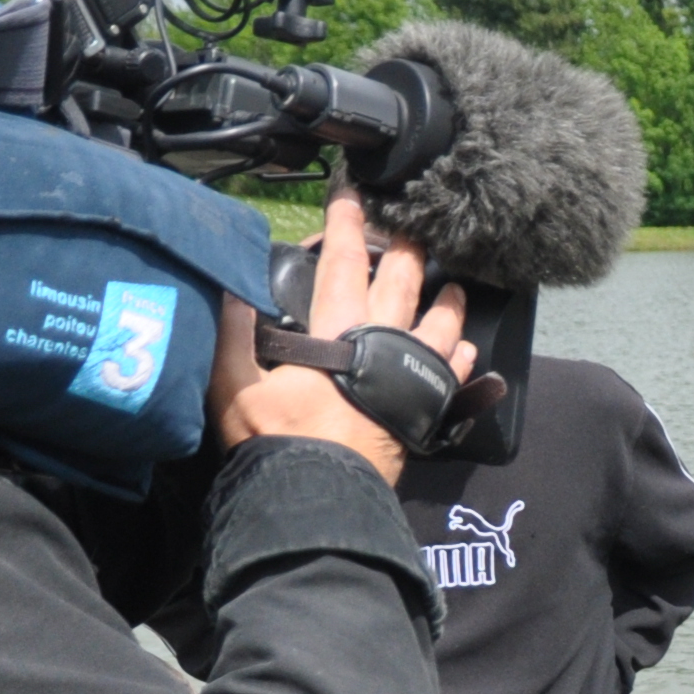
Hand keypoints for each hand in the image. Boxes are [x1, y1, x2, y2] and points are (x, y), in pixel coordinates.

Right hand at [210, 181, 473, 483]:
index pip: (341, 263)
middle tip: (416, 226)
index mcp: (337, 331)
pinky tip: (466, 346)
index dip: (346, 225)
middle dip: (407, 249)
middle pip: (402, 283)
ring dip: (447, 300)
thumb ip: (232, 335)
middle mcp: (382, 344)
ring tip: (454, 285)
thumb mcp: (235, 386)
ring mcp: (411, 376)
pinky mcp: (426, 409)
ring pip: (441, 324)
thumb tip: (227, 288)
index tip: (352, 195)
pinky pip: (453, 373)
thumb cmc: (277, 442)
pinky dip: (461, 355)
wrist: (319, 498)